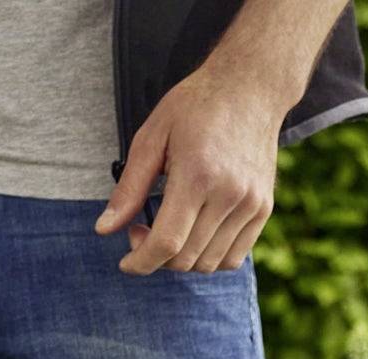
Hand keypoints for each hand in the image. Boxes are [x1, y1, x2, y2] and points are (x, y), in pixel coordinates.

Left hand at [97, 67, 283, 274]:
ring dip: (180, 260)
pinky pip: (232, 259)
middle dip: (155, 258)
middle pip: (184, 259)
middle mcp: (230, 193)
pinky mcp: (264, 207)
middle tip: (142, 231)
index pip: (166, 244)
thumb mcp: (152, 137)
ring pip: (207, 264)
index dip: (140, 262)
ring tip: (168, 230)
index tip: (126, 260)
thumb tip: (103, 230)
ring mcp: (251, 202)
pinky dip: (208, 259)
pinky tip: (193, 235)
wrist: (252, 85)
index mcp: (198, 175)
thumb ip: (129, 188)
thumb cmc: (196, 106)